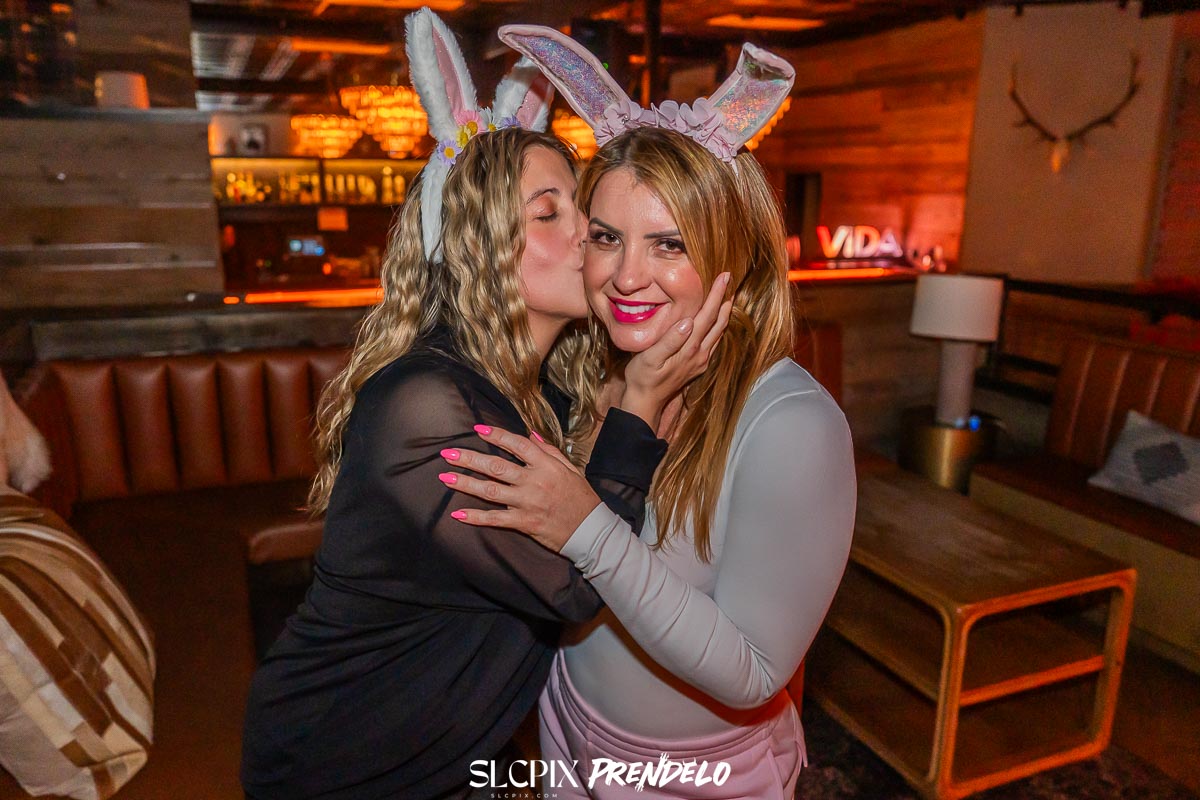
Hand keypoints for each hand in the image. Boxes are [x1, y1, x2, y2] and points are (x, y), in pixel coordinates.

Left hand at [438, 425, 600, 552]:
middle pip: (496, 466)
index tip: (478, 429)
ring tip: (445, 477)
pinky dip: (476, 517)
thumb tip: (530, 434)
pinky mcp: (524, 522)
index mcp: (546, 465)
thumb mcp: (570, 468)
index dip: (497, 435)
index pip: (517, 445)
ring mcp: (527, 503)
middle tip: (448, 453)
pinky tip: (458, 514)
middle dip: (470, 458)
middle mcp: (534, 481)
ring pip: (490, 491)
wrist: (591, 530)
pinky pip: (496, 519)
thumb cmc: (581, 497)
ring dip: (466, 483)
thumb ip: (549, 451)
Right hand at [620, 272, 731, 431]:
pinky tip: (717, 323)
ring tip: (728, 297)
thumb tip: (687, 322)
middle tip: (729, 280)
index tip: (724, 276)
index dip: (716, 295)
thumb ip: (670, 340)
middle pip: (717, 322)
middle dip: (724, 300)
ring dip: (724, 314)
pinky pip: (713, 342)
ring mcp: (700, 361)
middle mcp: (699, 354)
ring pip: (718, 333)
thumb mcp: (651, 358)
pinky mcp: (698, 366)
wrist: (646, 402)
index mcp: (689, 348)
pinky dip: (718, 328)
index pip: (707, 315)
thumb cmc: (643, 377)